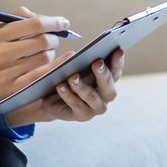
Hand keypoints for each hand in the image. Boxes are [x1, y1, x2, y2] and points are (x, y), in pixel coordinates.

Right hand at [0, 6, 69, 108]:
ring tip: (43, 53)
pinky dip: (55, 67)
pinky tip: (62, 62)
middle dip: (54, 38)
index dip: (54, 22)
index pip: (34, 24)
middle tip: (53, 39)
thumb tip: (46, 19)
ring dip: (51, 54)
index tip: (63, 22)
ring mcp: (7, 72)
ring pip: (45, 58)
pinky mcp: (11, 88)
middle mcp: (2, 52)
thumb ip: (16, 20)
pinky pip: (41, 76)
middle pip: (43, 40)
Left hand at [6, 48, 124, 127]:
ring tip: (72, 77)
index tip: (117, 50)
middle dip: (103, 74)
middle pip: (109, 86)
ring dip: (83, 87)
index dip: (118, 61)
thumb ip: (70, 61)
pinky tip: (60, 86)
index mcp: (107, 78)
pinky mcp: (83, 116)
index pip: (116, 69)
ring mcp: (95, 107)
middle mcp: (105, 94)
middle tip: (96, 62)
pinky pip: (77, 106)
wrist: (48, 98)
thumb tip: (73, 55)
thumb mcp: (66, 66)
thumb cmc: (63, 77)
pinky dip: (68, 95)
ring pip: (93, 97)